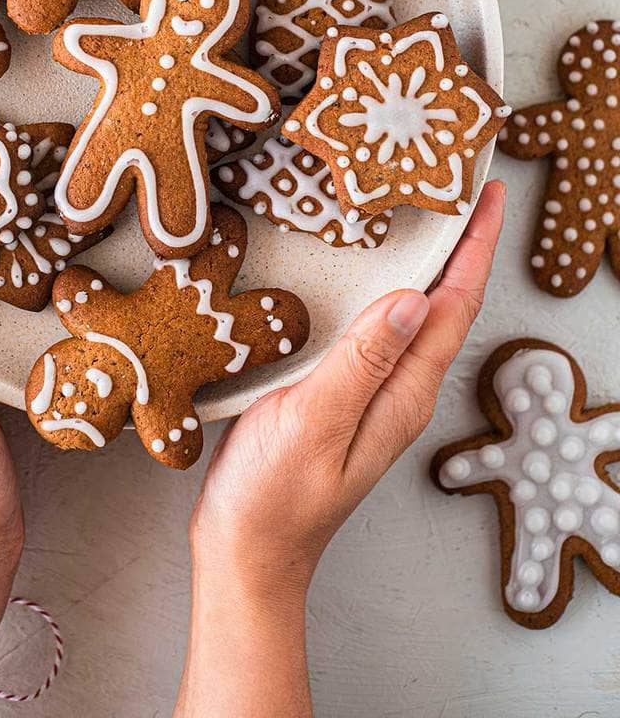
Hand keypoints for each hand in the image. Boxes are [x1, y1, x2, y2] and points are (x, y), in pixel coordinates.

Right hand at [176, 180, 504, 717]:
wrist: (245, 551)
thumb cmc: (275, 498)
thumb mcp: (315, 423)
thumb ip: (362, 363)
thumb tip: (412, 299)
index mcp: (403, 393)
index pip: (454, 307)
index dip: (476, 247)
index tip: (488, 193)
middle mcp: (396, 387)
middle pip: (441, 302)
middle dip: (458, 241)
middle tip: (454, 182)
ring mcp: (367, 388)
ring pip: (405, 309)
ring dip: (419, 257)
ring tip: (415, 206)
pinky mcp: (335, 387)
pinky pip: (368, 323)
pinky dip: (373, 282)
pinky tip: (351, 263)